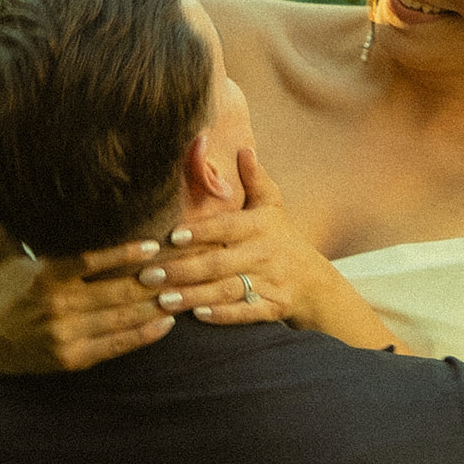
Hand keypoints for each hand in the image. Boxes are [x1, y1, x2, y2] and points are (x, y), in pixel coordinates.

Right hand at [0, 214, 174, 382]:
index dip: (123, 254)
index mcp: (44, 276)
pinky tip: (166, 324)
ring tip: (183, 292)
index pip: (90, 261)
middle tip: (182, 268)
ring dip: (155, 307)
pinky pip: (117, 346)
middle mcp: (56, 306)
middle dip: (151, 281)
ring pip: (121, 318)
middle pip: (115, 291)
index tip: (153, 246)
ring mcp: (65, 335)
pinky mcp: (73, 359)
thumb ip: (6, 219)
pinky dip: (144, 335)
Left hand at [138, 149, 327, 327]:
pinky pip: (246, 312)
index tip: (172, 236)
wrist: (315, 282)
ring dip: (194, 296)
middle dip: (183, 270)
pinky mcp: (274, 307)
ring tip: (162, 299)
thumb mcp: (273, 205)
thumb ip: (255, 178)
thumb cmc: (282, 238)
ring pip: (228, 290)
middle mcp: (265, 254)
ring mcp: (271, 282)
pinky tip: (197, 316)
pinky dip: (223, 315)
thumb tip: (243, 147)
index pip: (227, 227)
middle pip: (220, 263)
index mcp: (260, 226)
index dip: (201, 231)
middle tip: (149, 274)